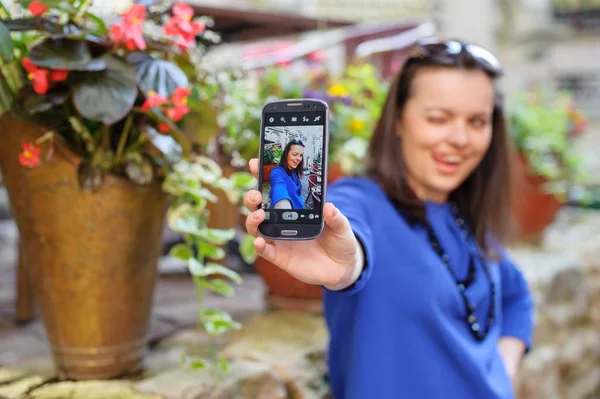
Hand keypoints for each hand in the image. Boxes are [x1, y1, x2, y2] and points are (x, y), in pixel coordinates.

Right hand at [244, 158, 362, 289]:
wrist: (342, 267)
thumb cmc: (340, 240)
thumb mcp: (342, 226)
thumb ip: (336, 217)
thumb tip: (328, 206)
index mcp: (294, 207)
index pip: (275, 189)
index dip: (263, 175)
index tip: (256, 163)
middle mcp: (282, 221)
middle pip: (258, 206)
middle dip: (252, 197)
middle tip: (256, 193)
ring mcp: (279, 239)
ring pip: (256, 227)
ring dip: (252, 219)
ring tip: (260, 214)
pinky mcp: (280, 257)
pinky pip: (265, 251)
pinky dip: (260, 246)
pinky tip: (260, 242)